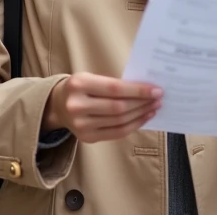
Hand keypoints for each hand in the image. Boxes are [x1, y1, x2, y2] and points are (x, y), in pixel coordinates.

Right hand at [44, 73, 162, 143]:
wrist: (57, 105)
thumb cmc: (81, 88)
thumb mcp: (91, 77)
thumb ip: (113, 84)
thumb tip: (145, 90)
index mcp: (79, 84)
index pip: (115, 89)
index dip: (138, 91)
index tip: (156, 90)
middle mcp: (77, 106)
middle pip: (118, 107)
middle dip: (142, 103)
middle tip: (158, 99)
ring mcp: (81, 125)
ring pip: (119, 121)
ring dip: (140, 115)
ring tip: (154, 108)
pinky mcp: (86, 138)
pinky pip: (116, 133)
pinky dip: (133, 126)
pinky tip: (143, 118)